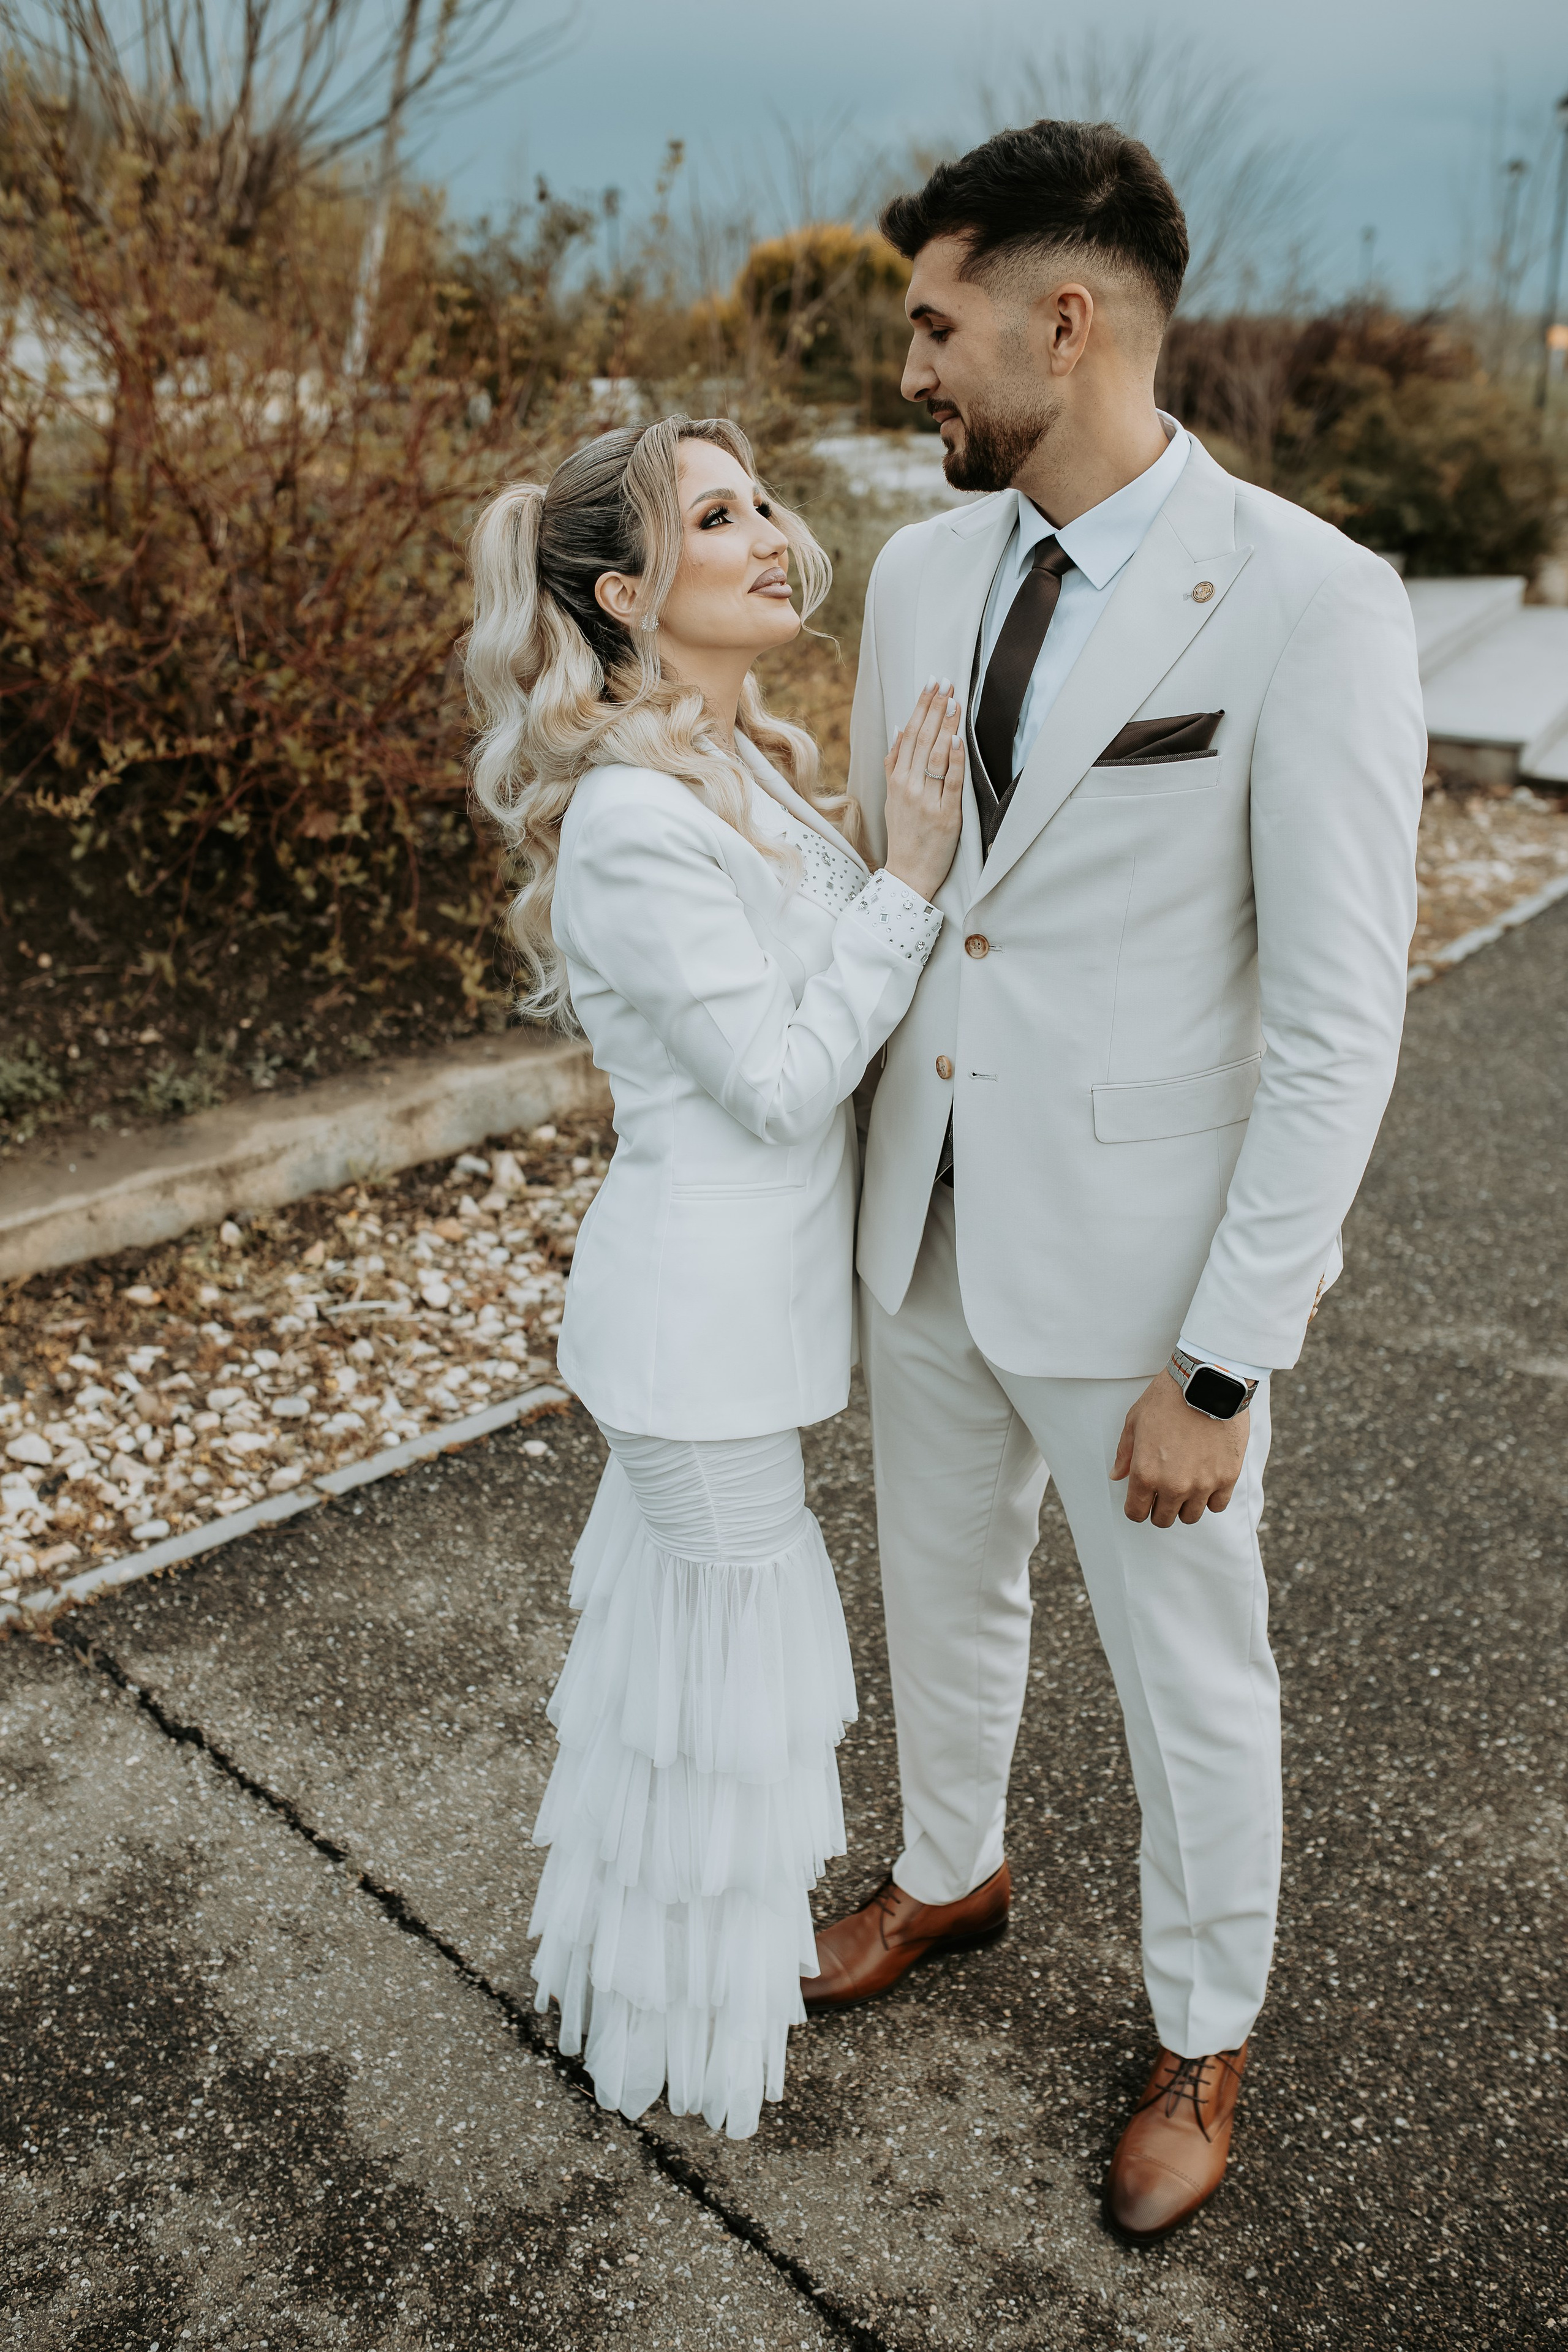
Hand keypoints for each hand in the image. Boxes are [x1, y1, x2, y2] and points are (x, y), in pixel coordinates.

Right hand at [883, 678, 964, 903]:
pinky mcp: (945, 817)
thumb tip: (900, 729)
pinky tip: (957, 739)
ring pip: (934, 756)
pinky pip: (949, 784)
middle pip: (921, 740)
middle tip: (945, 681)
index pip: (910, 735)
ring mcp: (926, 802)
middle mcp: (908, 787)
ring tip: (953, 701)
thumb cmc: (904, 836)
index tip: (932, 684)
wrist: (907, 875)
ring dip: (944, 726)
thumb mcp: (892, 798)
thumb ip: (894, 764)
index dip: (921, 707)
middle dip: (934, 708)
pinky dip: (953, 760)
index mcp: (897, 781)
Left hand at [1111, 1369, 1248, 1527]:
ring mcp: (1202, 1484)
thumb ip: (1125, 1454)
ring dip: (1185, 1506)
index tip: (1141, 1501)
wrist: (1207, 1383)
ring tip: (1185, 1487)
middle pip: (1163, 1519)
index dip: (1136, 1508)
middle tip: (1162, 1494)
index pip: (1136, 1512)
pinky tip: (1206, 1483)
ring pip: (1191, 1516)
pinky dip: (1211, 1498)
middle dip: (1159, 1509)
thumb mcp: (1135, 1421)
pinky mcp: (1227, 1477)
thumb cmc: (1168, 1398)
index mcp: (1145, 1473)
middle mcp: (1173, 1485)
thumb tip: (1117, 1476)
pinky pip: (1218, 1505)